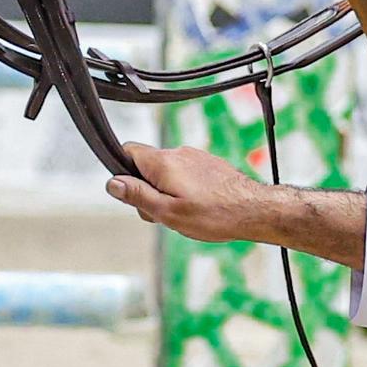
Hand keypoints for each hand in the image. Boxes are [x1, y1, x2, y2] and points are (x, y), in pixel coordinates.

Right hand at [104, 143, 366, 271]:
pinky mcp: (208, 164)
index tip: (133, 194)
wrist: (254, 210)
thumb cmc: (213, 214)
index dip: (123, 173)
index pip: (128, 151)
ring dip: (166, 192)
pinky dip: (184, 190)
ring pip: (166, 172)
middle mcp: (178, 153)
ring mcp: (195, 157)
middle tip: (163, 214)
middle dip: (147, 189)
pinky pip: (184, 174)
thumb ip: (138, 195)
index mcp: (163, 162)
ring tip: (185, 214)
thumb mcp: (167, 212)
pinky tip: (199, 208)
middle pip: (146, 165)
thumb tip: (112, 183)